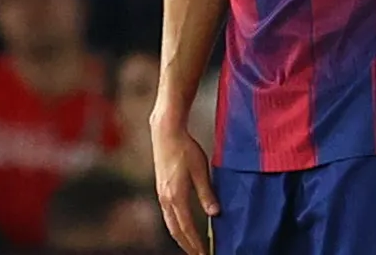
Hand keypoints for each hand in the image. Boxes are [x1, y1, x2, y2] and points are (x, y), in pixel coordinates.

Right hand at [152, 126, 218, 254]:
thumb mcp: (200, 171)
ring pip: (169, 223)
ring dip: (180, 237)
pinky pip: (167, 214)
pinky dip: (175, 225)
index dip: (196, 243)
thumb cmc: (184, 148)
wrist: (166, 132)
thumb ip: (207, 194)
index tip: (205, 253)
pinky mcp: (160, 188)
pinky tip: (181, 224)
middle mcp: (165, 198)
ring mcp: (161, 193)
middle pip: (175, 230)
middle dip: (187, 245)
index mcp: (176, 196)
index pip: (187, 228)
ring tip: (191, 245)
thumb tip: (215, 214)